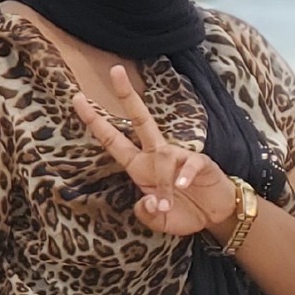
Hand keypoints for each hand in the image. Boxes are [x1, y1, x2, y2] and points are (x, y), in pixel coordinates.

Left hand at [72, 65, 235, 237]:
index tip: (77, 99)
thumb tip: (148, 202)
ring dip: (164, 183)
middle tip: (115, 71)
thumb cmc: (185, 213)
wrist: (217, 216)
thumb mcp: (159, 223)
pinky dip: (184, 175)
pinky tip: (183, 187)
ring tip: (166, 206)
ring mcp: (179, 157)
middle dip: (127, 96)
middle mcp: (156, 157)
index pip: (113, 140)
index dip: (95, 121)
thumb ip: (146, 215)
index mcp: (140, 167)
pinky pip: (189, 163)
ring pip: (164, 155)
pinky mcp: (200, 162)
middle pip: (140, 120)